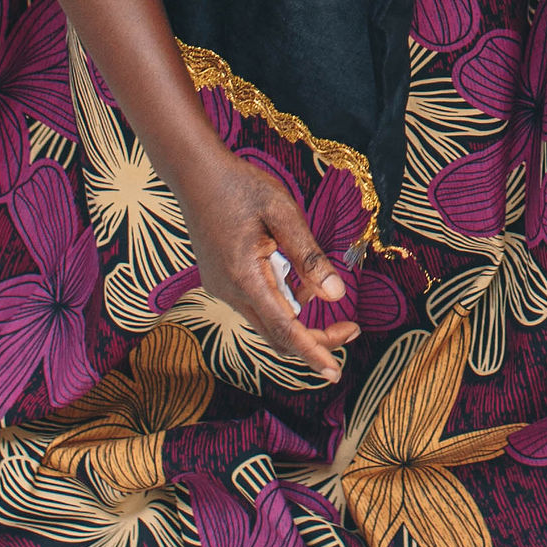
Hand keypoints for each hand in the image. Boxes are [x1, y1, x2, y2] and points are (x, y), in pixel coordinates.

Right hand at [175, 152, 358, 383]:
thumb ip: (309, 256)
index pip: (284, 329)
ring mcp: (222, 288)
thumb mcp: (283, 213)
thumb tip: (336, 295)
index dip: (312, 352)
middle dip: (315, 340)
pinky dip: (283, 304)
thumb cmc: (241, 187)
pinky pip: (257, 305)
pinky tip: (298, 282)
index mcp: (245, 277)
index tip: (334, 372)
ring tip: (328, 300)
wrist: (195, 174)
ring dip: (300, 321)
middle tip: (351, 330)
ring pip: (267, 322)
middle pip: (277, 334)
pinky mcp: (222, 281)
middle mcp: (230, 291)